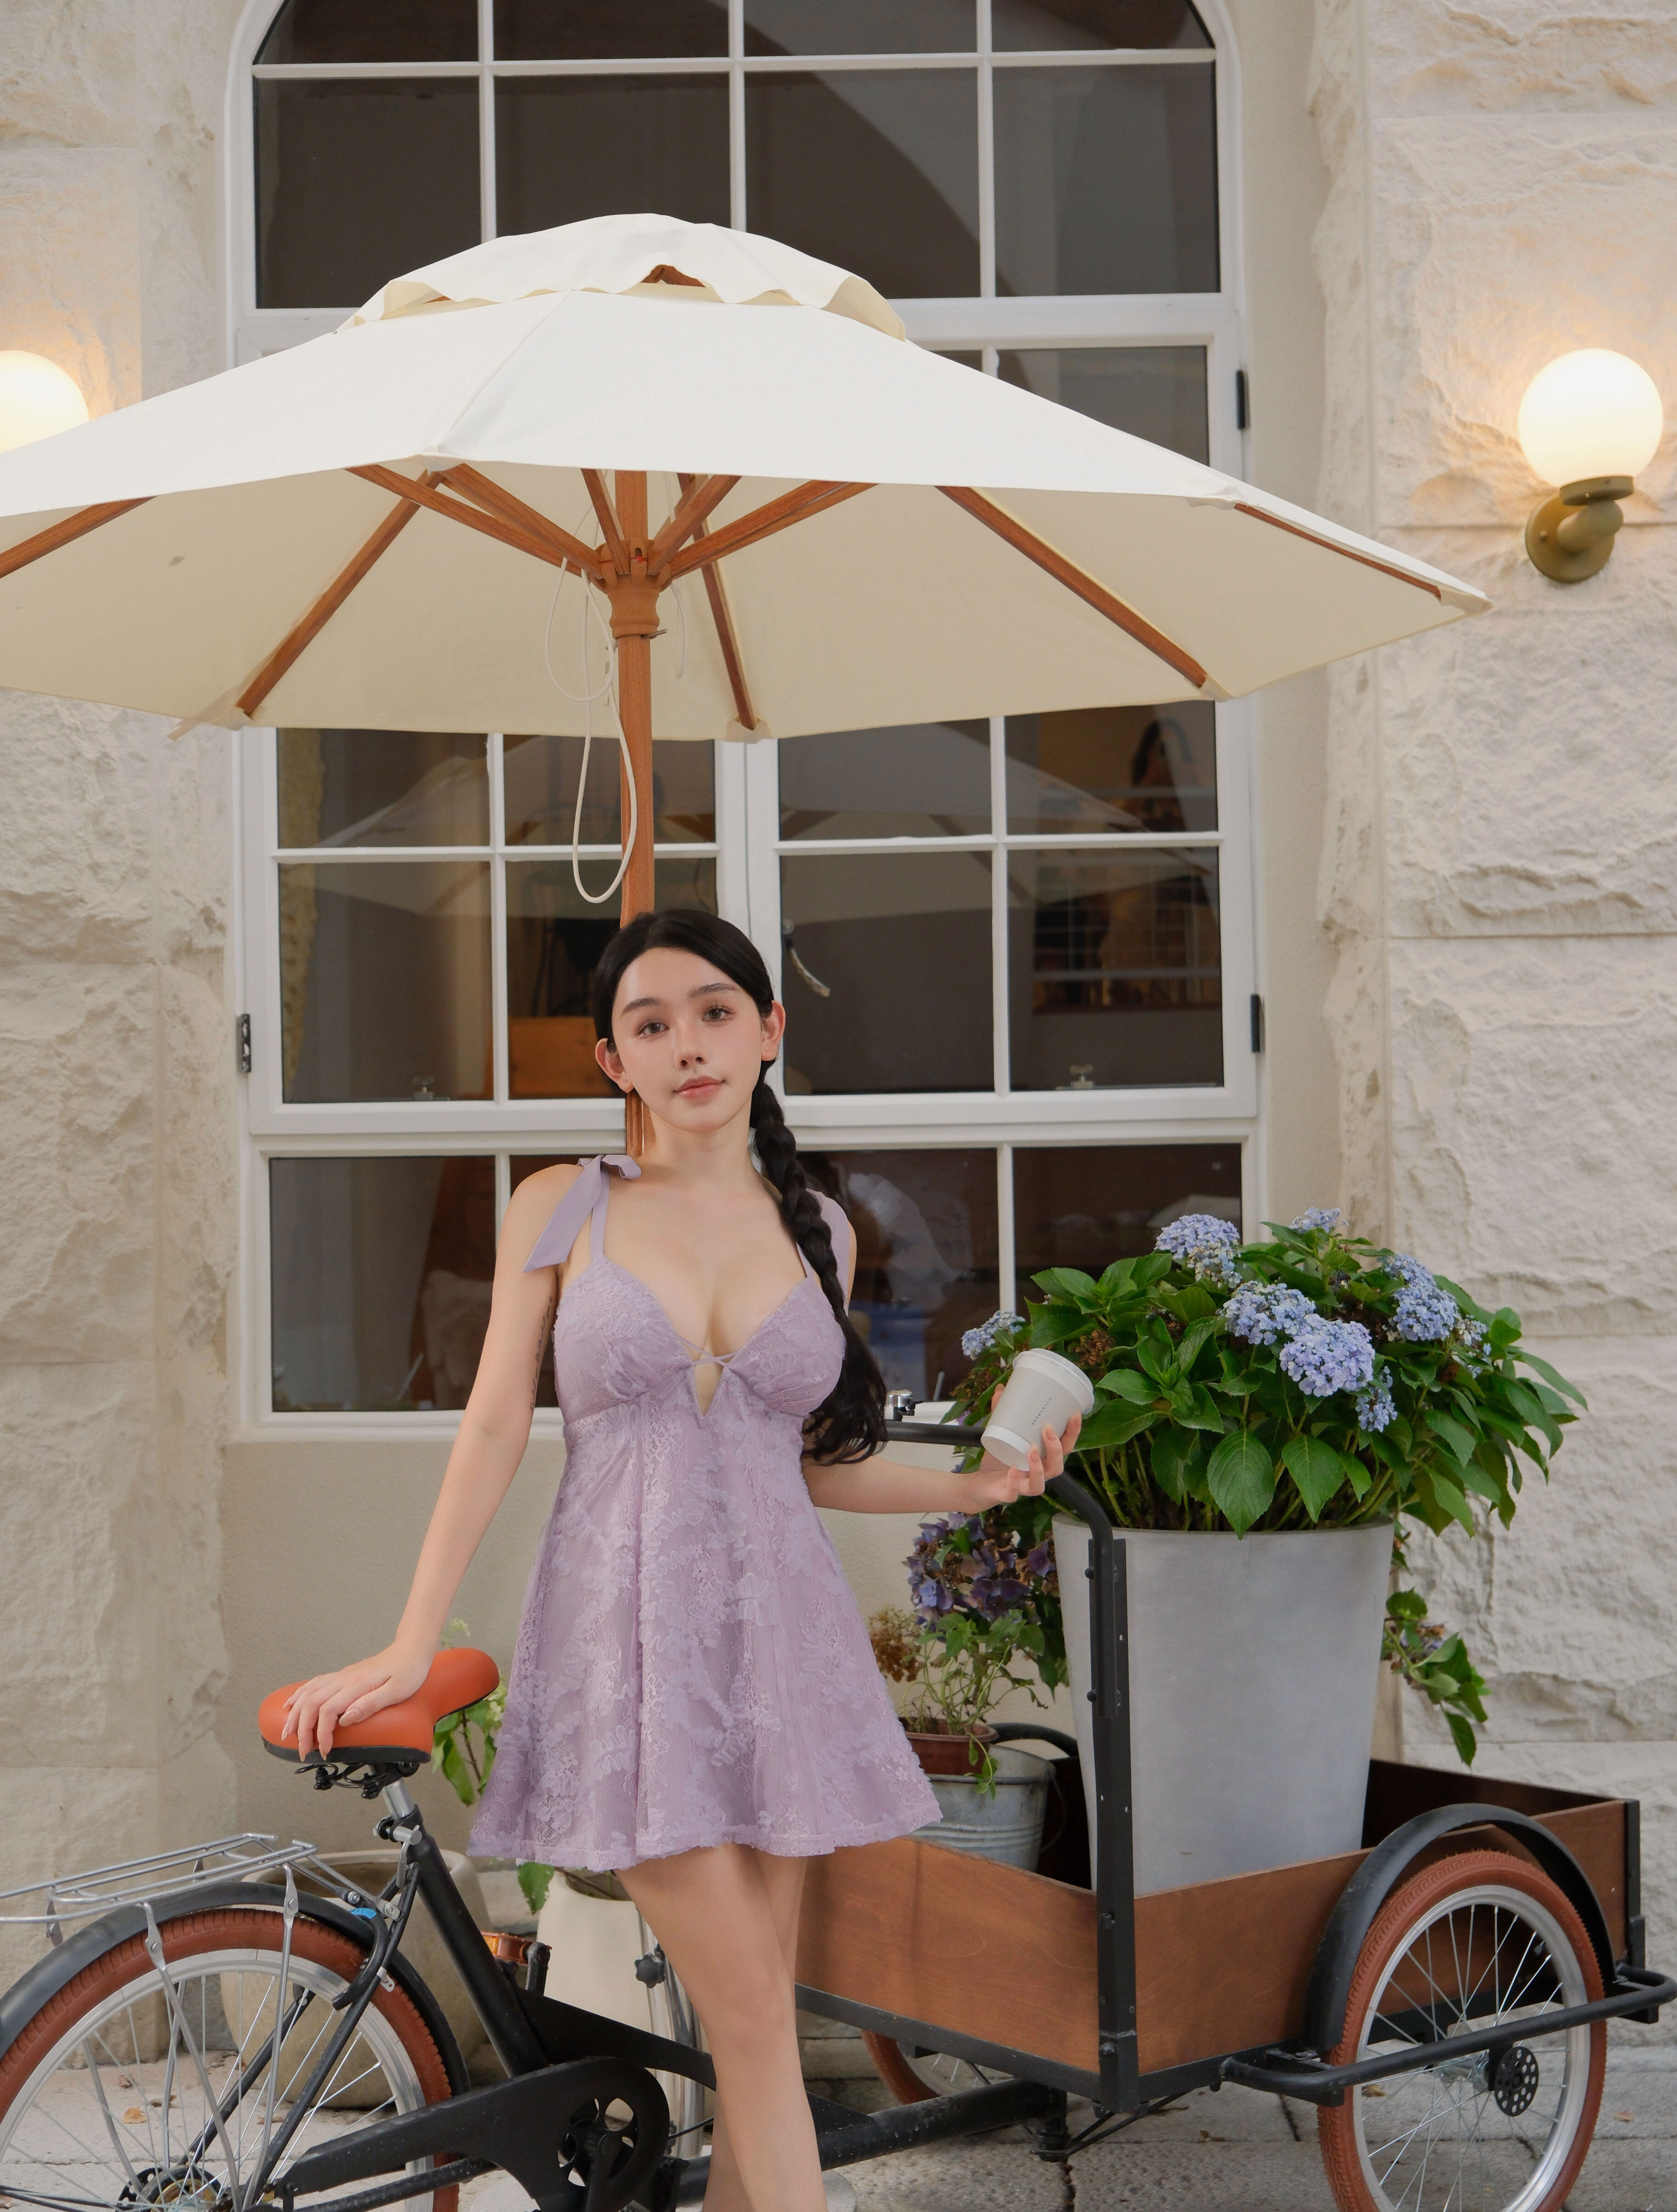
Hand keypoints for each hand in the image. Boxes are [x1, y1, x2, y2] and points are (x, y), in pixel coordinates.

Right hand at [282, 1646, 430, 1760]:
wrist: (412, 1649)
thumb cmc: (409, 1671)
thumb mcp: (397, 1692)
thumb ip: (370, 1705)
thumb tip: (345, 1719)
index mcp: (357, 1685)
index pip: (328, 1711)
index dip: (322, 1733)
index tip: (326, 1750)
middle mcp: (344, 1679)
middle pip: (311, 1703)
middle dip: (302, 1729)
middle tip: (303, 1750)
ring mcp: (342, 1676)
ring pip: (309, 1693)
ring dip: (295, 1713)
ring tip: (287, 1732)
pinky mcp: (343, 1675)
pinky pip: (314, 1684)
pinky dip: (299, 1695)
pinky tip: (291, 1703)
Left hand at [955, 1388, 1081, 1510]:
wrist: (979, 1485)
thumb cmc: (998, 1459)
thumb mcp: (999, 1434)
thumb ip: (1001, 1413)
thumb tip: (1002, 1389)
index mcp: (1042, 1459)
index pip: (1064, 1448)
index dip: (1072, 1434)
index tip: (1074, 1414)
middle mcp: (1036, 1475)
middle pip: (1056, 1467)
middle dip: (1056, 1448)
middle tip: (1047, 1429)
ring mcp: (1022, 1487)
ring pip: (1039, 1485)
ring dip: (1038, 1468)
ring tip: (1031, 1450)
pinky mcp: (1006, 1494)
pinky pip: (1013, 1494)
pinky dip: (1014, 1483)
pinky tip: (1013, 1471)